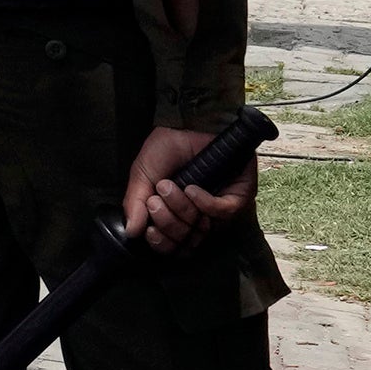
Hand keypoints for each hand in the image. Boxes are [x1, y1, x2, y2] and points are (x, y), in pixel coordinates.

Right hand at [124, 124, 245, 253]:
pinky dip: (205, 203)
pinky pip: (223, 212)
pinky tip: (192, 189)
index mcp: (176, 214)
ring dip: (182, 210)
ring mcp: (219, 206)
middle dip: (168, 223)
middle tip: (155, 200)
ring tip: (169, 187)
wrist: (186, 123)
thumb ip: (135, 203)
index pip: (173, 245)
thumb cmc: (165, 148)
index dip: (162, 243)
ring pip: (204, 229)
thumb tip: (131, 233)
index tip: (149, 230)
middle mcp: (199, 215)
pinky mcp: (238, 195)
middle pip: (187, 242)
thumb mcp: (142, 176)